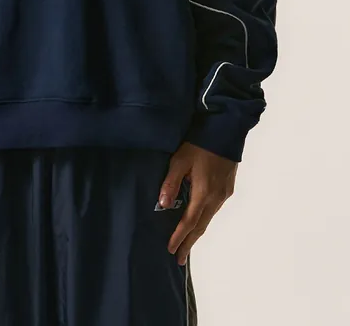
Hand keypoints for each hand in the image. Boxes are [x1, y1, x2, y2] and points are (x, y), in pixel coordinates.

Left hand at [159, 142, 236, 265]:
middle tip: (179, 258)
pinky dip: (204, 219)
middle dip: (189, 243)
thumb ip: (170, 183)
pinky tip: (198, 220)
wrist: (225, 132)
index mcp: (203, 193)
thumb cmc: (199, 144)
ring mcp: (224, 194)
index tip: (171, 250)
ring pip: (209, 219)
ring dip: (197, 232)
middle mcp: (216, 198)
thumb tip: (163, 205)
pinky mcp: (228, 188)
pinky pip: (214, 210)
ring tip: (187, 243)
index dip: (179, 237)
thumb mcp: (179, 161)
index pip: (189, 222)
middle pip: (201, 226)